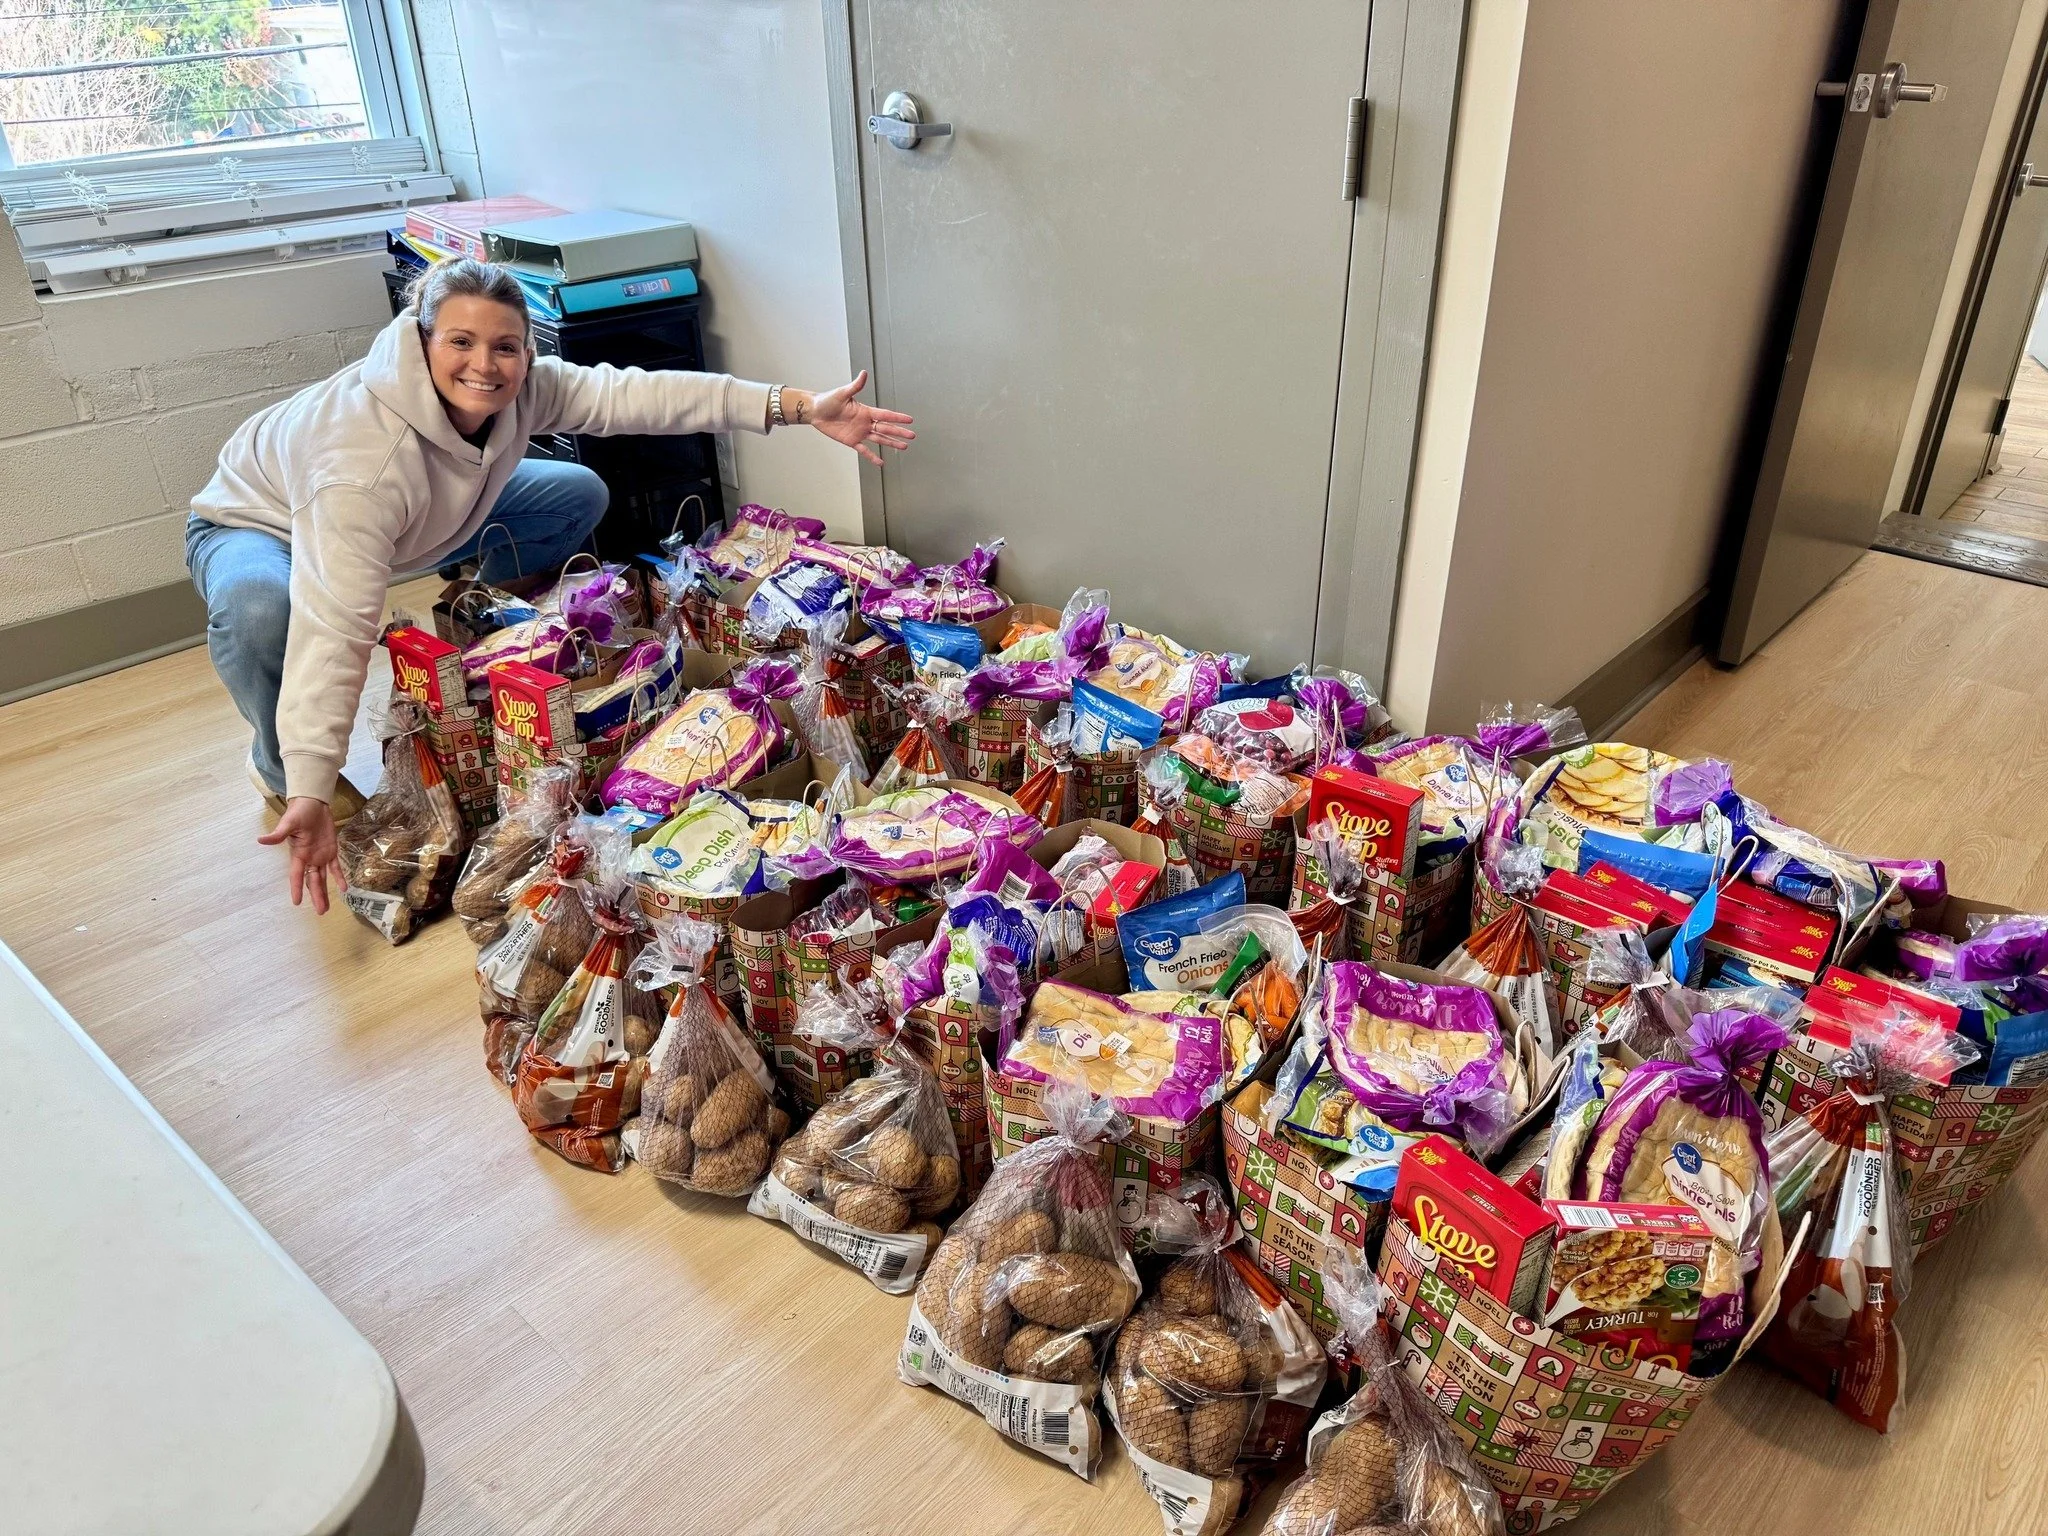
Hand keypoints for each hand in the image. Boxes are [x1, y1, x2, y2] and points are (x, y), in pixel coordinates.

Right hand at [259, 797, 344, 913]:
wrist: (313, 803)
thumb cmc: (299, 812)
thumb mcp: (289, 823)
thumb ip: (278, 834)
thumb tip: (261, 840)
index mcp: (298, 854)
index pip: (297, 875)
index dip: (297, 888)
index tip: (296, 902)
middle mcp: (308, 858)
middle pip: (312, 881)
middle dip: (316, 896)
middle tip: (320, 912)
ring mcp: (320, 856)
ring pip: (322, 878)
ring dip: (325, 892)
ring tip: (326, 908)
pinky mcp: (331, 850)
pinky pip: (335, 867)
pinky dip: (339, 877)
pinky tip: (344, 888)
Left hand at [799, 371, 914, 465]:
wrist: (815, 412)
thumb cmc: (828, 400)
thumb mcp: (843, 393)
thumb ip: (856, 385)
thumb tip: (864, 373)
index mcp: (865, 411)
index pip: (885, 415)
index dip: (897, 417)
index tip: (910, 419)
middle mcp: (865, 422)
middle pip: (886, 428)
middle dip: (899, 432)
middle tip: (912, 435)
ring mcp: (859, 433)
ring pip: (879, 439)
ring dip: (891, 443)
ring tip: (904, 447)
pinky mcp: (851, 441)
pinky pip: (864, 450)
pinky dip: (872, 457)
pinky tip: (881, 463)